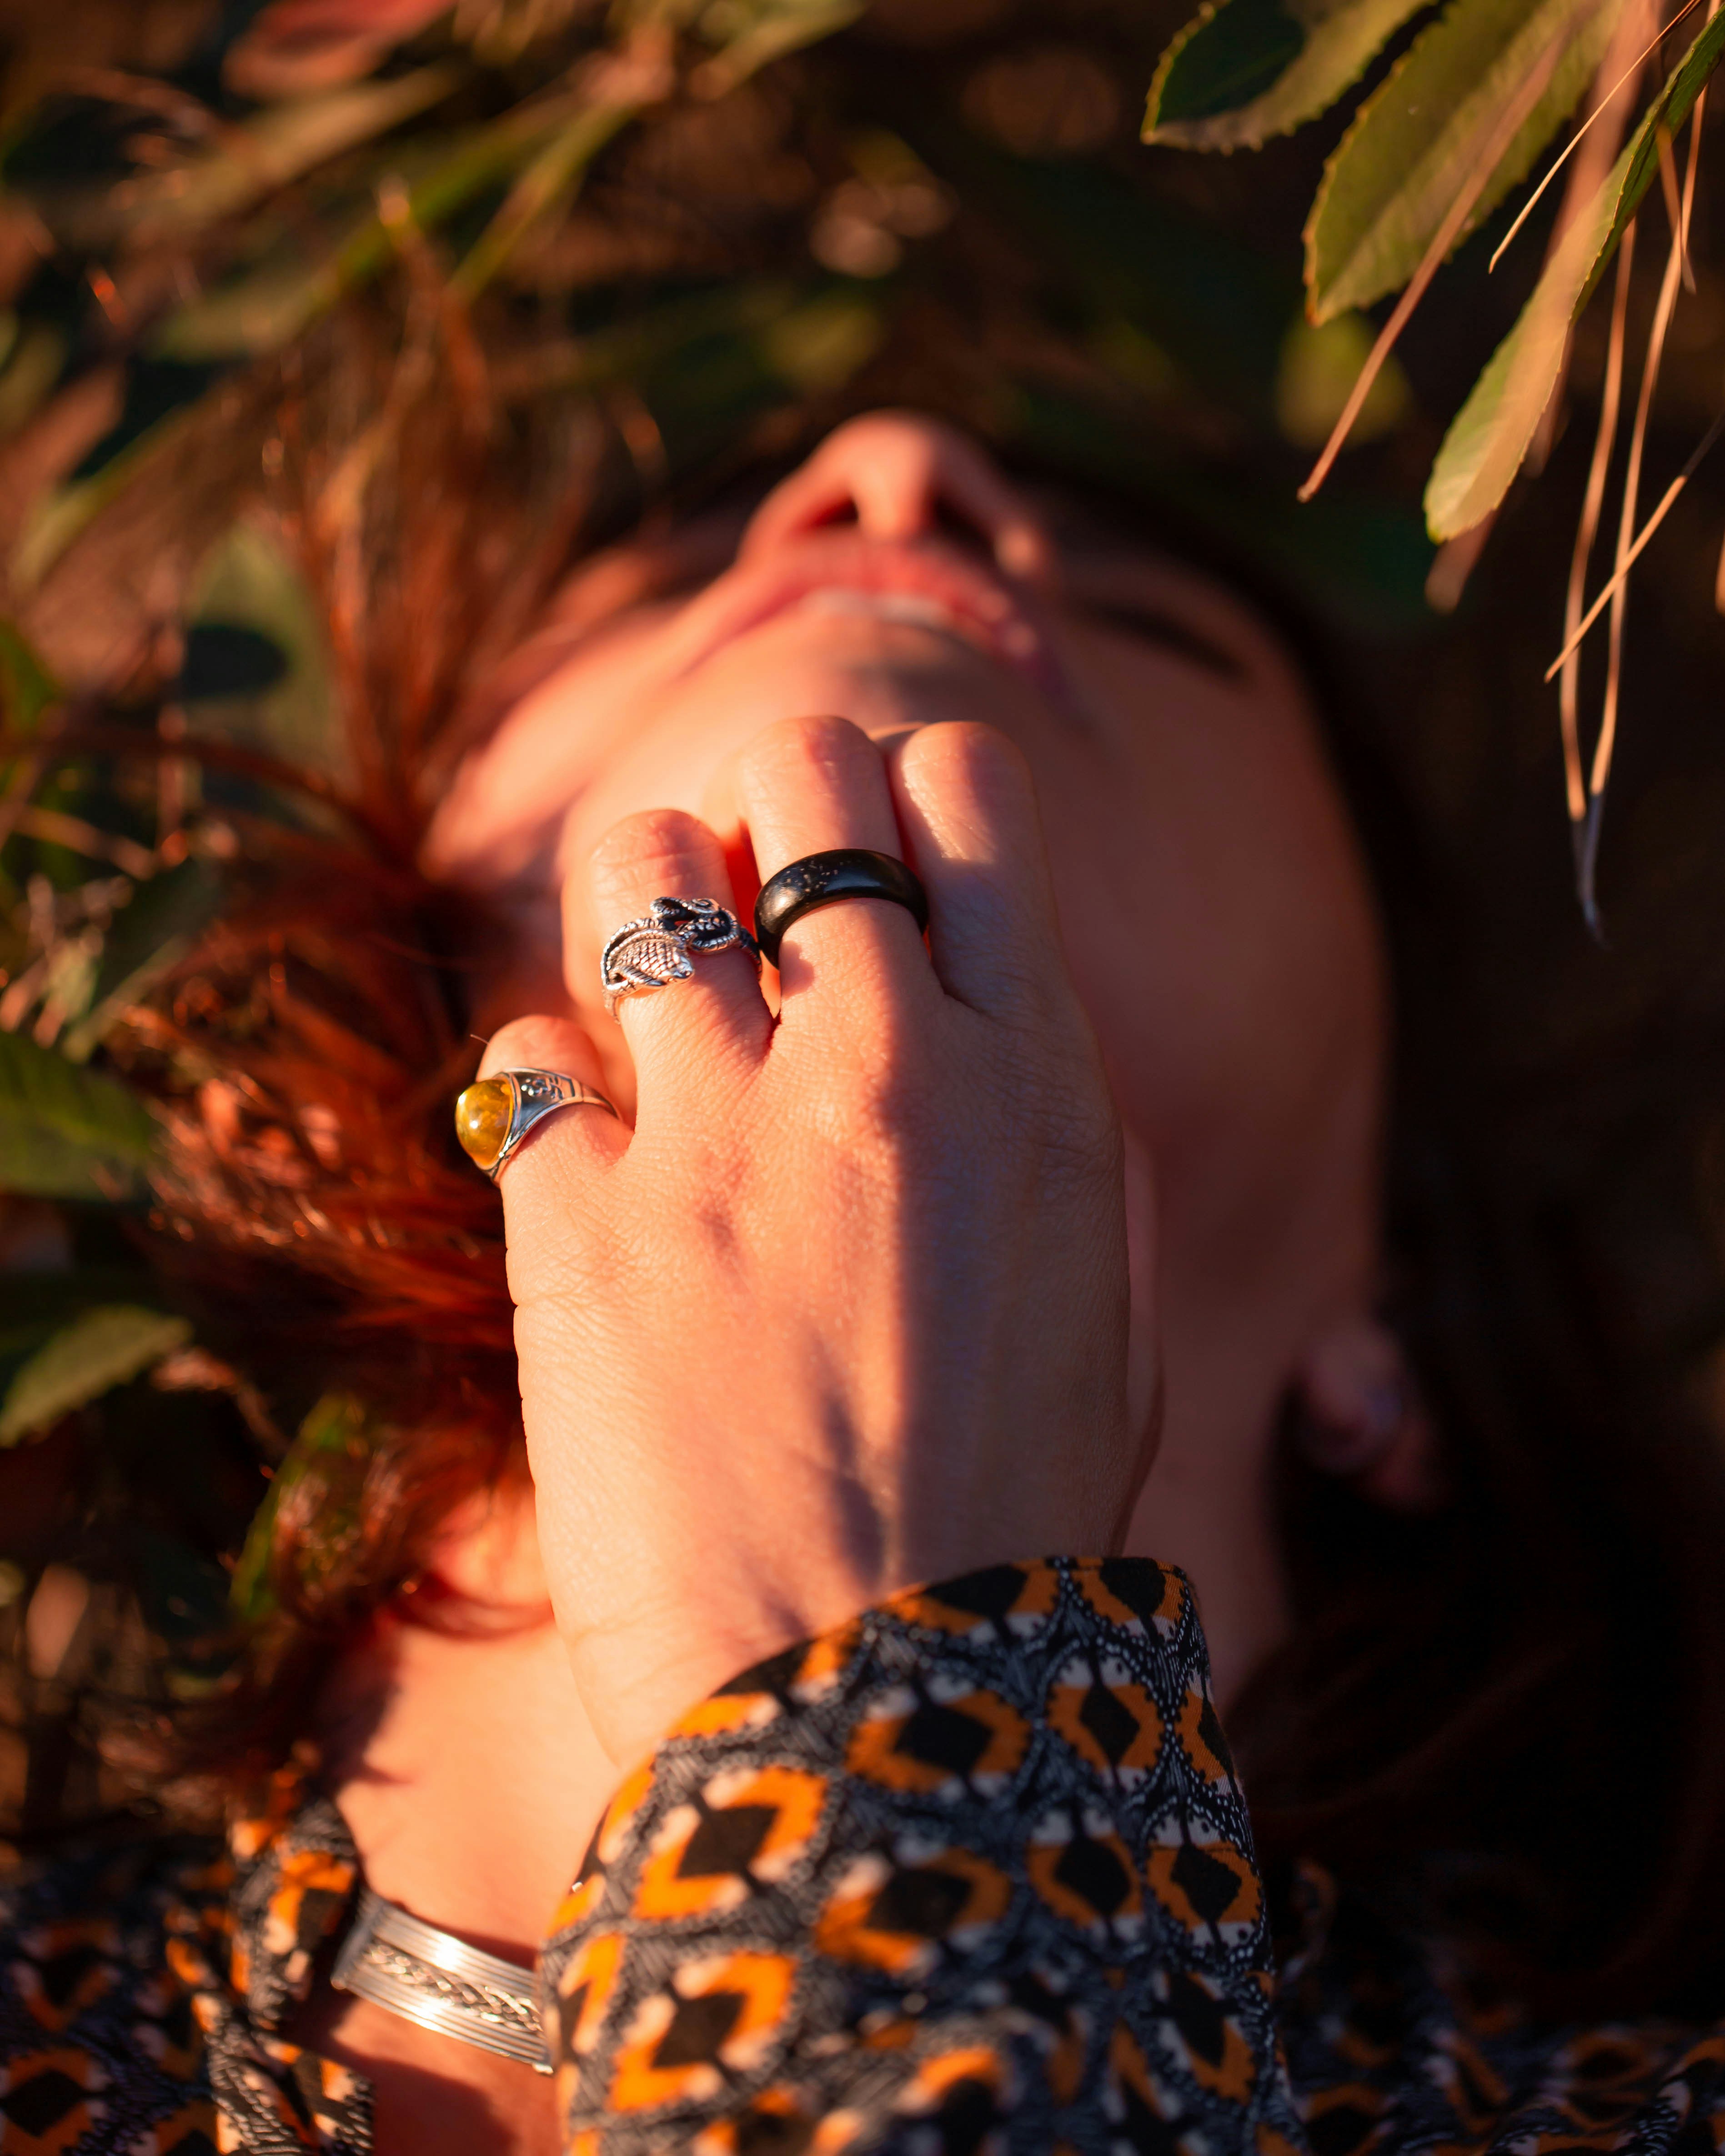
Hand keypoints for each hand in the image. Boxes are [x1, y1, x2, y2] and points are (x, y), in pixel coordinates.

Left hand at [481, 715, 1150, 1769]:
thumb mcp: (1097, 1304)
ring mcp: (721, 1130)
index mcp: (1034, 1073)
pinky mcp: (578, 1222)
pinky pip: (525, 1050)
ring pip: (638, 864)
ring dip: (642, 894)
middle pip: (799, 773)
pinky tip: (587, 1163)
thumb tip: (996, 1024)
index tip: (881, 857)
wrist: (880, 1706)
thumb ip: (1051, 1137)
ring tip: (657, 980)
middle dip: (768, 799)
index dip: (910, 797)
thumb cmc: (1013, 1519)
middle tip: (756, 887)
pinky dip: (549, 1083)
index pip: (965, 794)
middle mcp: (883, 1059)